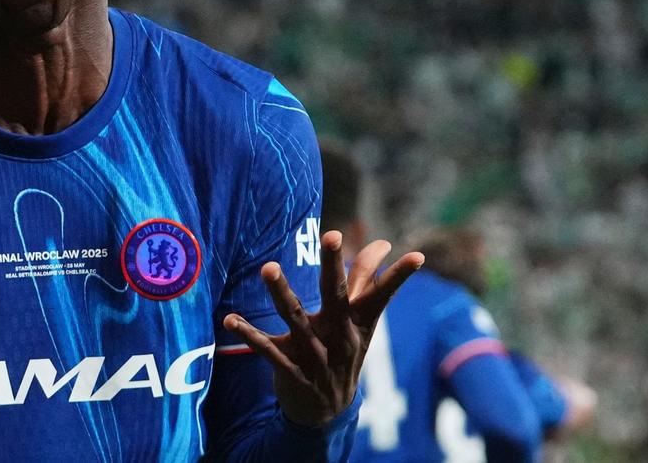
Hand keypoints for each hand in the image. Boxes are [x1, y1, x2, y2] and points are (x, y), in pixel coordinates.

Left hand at [224, 230, 422, 426]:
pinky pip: (268, 350)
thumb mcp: (358, 322)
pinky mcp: (291, 371)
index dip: (398, 277)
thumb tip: (382, 243)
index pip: (381, 295)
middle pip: (337, 296)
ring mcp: (315, 356)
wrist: (327, 412)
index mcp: (358, 323)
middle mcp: (339, 337)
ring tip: (268, 267)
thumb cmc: (343, 350)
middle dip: (334, 265)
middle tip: (332, 235)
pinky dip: (249, 334)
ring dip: (281, 292)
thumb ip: (365, 279)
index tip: (417, 256)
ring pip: (297, 319)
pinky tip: (229, 319)